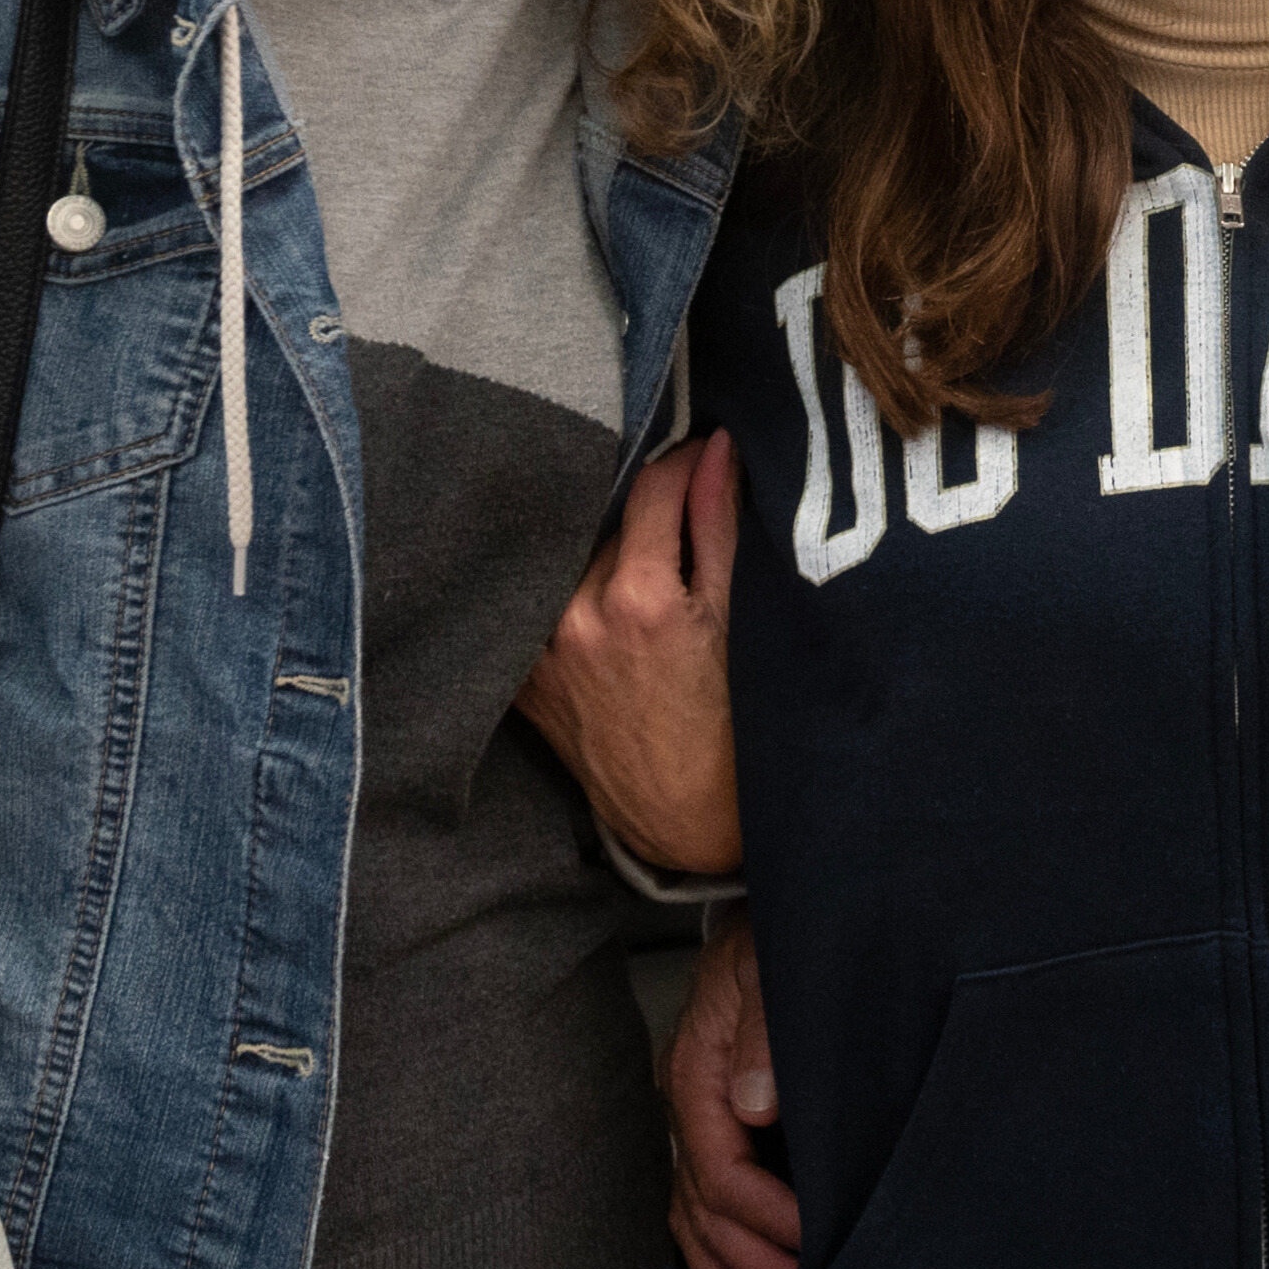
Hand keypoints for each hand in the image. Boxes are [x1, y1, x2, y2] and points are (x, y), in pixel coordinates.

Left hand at [516, 429, 741, 876]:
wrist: (686, 822)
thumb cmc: (732, 729)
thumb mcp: (742, 621)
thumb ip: (722, 526)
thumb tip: (716, 446)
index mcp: (638, 599)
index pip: (656, 485)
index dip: (691, 463)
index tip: (711, 459)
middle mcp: (575, 617)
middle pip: (614, 521)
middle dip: (653, 514)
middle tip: (689, 527)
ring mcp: (542, 650)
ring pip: (579, 560)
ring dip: (613, 554)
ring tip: (654, 574)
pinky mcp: (525, 677)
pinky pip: (548, 606)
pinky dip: (576, 595)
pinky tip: (607, 610)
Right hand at [668, 910, 797, 1268]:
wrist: (766, 912)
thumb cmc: (775, 935)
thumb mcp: (772, 967)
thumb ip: (767, 1033)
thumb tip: (754, 1103)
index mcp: (696, 1070)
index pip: (722, 1168)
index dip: (767, 1215)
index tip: (814, 1242)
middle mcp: (686, 1102)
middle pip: (703, 1207)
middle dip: (750, 1259)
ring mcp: (691, 1117)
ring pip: (692, 1218)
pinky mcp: (709, 1125)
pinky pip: (696, 1207)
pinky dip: (714, 1257)